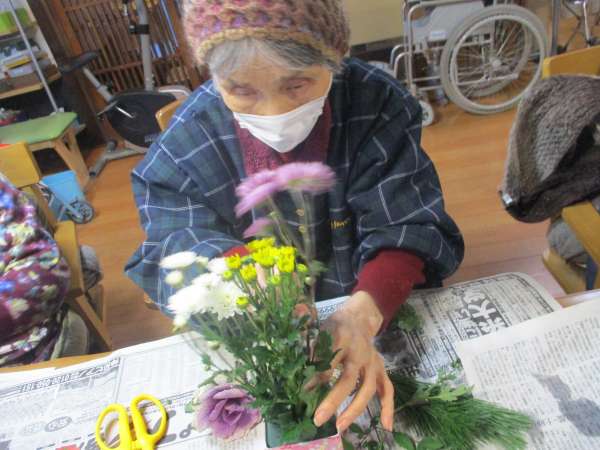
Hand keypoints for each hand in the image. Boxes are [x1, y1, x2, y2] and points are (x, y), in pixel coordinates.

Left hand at [313, 291, 393, 432]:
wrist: (359, 318)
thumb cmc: (335, 327)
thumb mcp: (321, 331)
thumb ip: (312, 351)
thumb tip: (301, 377)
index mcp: (341, 337)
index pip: (328, 361)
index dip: (316, 378)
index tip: (303, 394)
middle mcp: (360, 350)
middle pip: (348, 378)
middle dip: (333, 400)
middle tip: (318, 419)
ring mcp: (373, 361)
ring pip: (368, 388)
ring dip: (354, 409)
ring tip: (339, 426)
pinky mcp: (381, 368)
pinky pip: (388, 389)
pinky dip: (388, 407)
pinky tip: (386, 426)